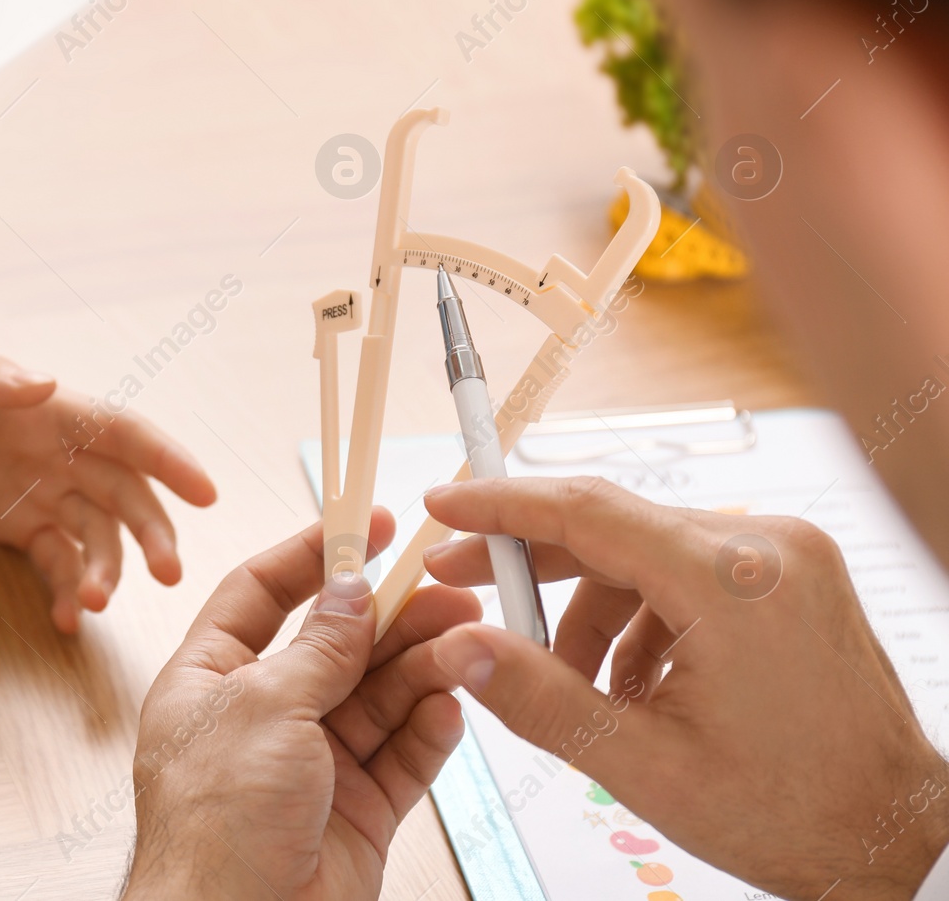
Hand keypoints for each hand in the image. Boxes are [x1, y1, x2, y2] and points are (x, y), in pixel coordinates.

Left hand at [0, 338, 216, 631]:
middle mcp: (58, 453)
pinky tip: (65, 618)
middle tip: (169, 573)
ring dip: (106, 570)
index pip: (123, 432)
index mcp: (51, 410)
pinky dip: (66, 589)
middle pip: (124, 493)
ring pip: (95, 535)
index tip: (205, 492)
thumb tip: (42, 384)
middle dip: (151, 532)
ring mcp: (39, 492)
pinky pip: (54, 560)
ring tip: (92, 604)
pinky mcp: (14, 525)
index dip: (167, 459)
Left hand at [123, 510, 481, 900]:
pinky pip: (402, 756)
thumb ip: (320, 646)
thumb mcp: (264, 706)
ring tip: (465, 642)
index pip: (262, 594)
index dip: (314, 554)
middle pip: (335, 646)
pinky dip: (430, 729)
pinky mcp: (356, 812)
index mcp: (210, 681)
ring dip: (423, 668)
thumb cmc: (215, 823)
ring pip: (378, 698)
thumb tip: (352, 589)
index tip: (369, 525)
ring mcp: (311, 766)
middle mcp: (260, 717)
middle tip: (448, 588)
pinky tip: (453, 703)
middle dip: (391, 617)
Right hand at [421, 476, 948, 899]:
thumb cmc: (796, 812)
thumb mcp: (644, 765)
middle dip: (534, 562)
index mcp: (731, 582)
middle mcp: (765, 547)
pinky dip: (641, 615)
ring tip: (575, 684)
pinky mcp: (790, 574)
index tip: (444, 506)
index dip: (502, 506)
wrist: (895, 834)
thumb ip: (540, 699)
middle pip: (612, 526)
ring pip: (644, 552)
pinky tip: (632, 683)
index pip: (587, 510)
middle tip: (465, 584)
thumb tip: (460, 650)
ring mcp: (785, 555)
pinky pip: (685, 570)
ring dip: (592, 607)